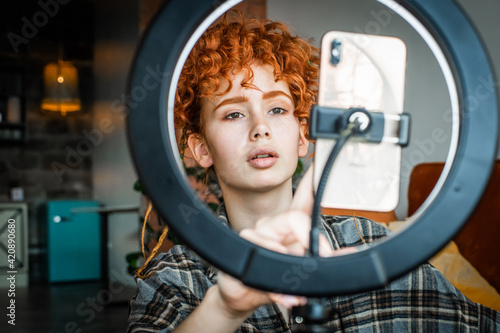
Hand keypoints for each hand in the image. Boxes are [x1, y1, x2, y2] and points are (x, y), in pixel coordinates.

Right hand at [214, 166, 343, 316]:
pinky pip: (261, 257)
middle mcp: (272, 225)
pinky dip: (277, 283)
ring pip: (273, 239)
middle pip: (292, 217)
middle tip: (320, 257)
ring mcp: (255, 235)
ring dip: (288, 264)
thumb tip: (352, 256)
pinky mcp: (242, 249)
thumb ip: (326, 262)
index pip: (302, 197)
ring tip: (294, 284)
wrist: (243, 294)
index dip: (310, 179)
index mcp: (289, 226)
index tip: (319, 161)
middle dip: (309, 239)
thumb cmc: (273, 276)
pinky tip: (285, 294)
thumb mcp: (303, 269)